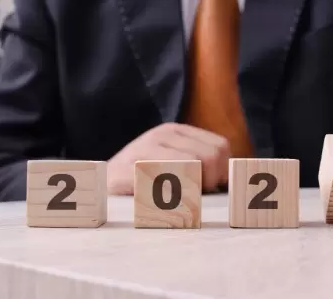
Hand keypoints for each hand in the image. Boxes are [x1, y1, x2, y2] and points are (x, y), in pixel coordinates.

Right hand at [107, 123, 229, 194]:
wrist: (99, 189)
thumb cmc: (142, 184)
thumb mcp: (172, 164)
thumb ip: (201, 165)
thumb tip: (233, 179)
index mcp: (175, 131)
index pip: (220, 147)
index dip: (220, 172)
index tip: (206, 187)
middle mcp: (162, 134)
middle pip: (213, 157)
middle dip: (209, 182)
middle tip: (190, 196)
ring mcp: (146, 149)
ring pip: (196, 168)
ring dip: (192, 192)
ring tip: (173, 198)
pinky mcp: (132, 168)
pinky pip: (170, 182)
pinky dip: (173, 199)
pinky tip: (160, 201)